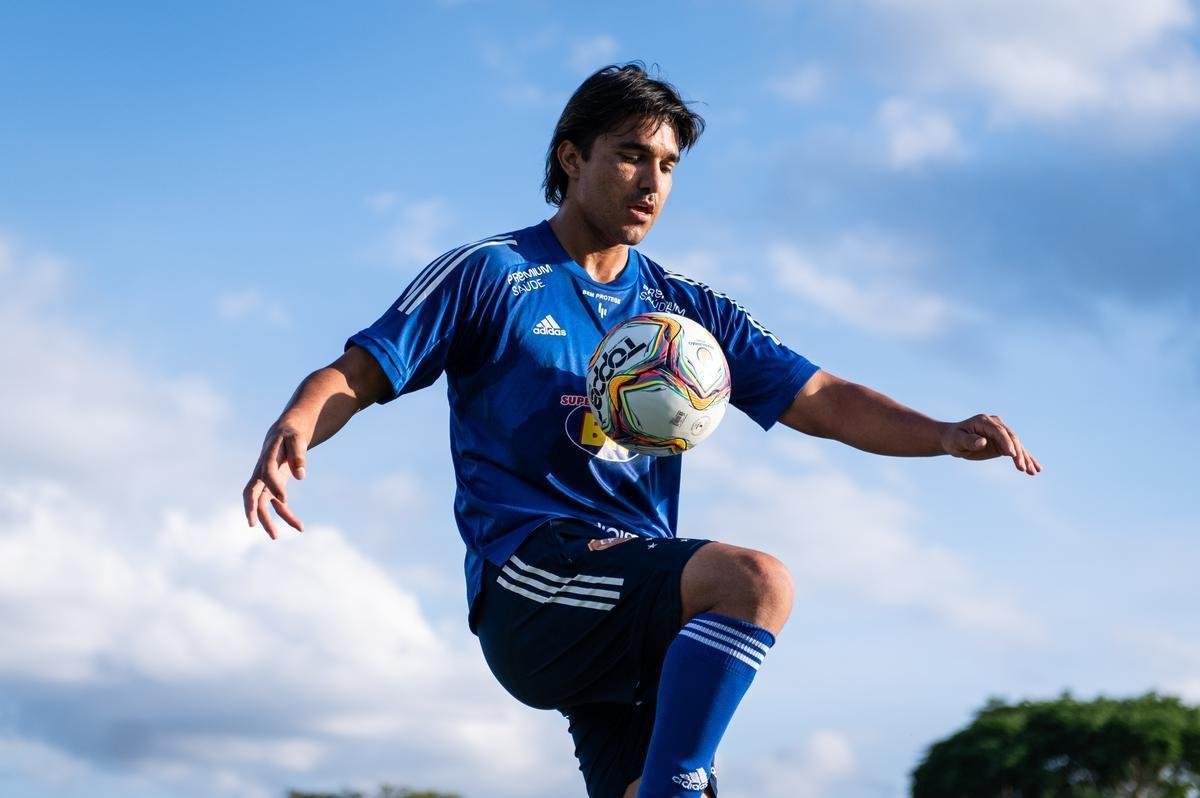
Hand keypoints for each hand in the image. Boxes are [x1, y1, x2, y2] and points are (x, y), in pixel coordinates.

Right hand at [243, 423, 308, 538]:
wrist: (284, 434)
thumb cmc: (291, 436)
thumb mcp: (297, 440)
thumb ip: (299, 456)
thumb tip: (301, 477)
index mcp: (267, 458)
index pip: (266, 473)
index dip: (274, 485)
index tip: (285, 499)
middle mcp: (262, 472)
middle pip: (252, 493)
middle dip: (251, 508)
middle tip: (253, 525)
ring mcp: (266, 482)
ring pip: (262, 504)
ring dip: (268, 520)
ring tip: (275, 537)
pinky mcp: (273, 488)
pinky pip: (277, 505)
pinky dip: (287, 516)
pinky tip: (299, 527)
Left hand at [941, 414, 1041, 475]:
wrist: (953, 439)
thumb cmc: (953, 439)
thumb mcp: (957, 440)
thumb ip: (969, 441)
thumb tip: (982, 442)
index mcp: (984, 421)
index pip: (999, 432)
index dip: (1006, 442)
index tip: (1012, 455)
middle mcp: (996, 424)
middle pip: (1011, 438)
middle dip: (1018, 453)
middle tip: (1022, 468)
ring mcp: (1001, 432)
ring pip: (1017, 445)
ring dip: (1025, 458)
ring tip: (1033, 471)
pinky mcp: (1004, 442)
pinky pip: (1016, 450)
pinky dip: (1026, 459)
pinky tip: (1035, 469)